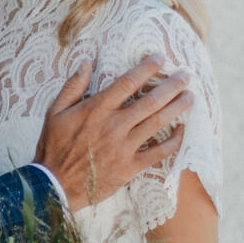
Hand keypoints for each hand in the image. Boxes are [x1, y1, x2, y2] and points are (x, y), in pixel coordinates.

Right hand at [33, 54, 191, 211]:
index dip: (146, 68)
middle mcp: (114, 125)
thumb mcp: (54, 111)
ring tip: (190, 96)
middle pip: (151, 101)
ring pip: (158, 122)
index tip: (159, 57)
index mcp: (96, 109)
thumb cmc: (53, 146)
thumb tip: (86, 62)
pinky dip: (174, 141)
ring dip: (177, 108)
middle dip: (171, 85)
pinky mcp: (130, 166)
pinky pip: (159, 152)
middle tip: (186, 75)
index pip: (128, 82)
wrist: (55, 184)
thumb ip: (72, 86)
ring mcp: (124, 146)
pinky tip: (183, 130)